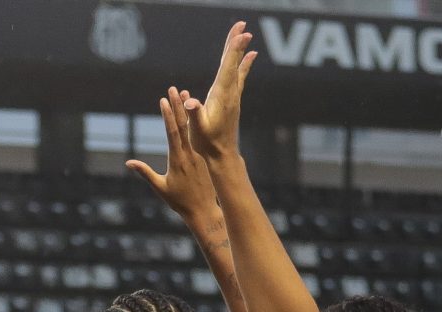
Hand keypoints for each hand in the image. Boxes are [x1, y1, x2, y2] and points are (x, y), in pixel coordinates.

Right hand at [125, 89, 214, 219]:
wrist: (203, 209)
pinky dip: (196, 121)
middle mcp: (189, 153)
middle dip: (178, 105)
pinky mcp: (204, 156)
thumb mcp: (160, 188)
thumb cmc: (179, 201)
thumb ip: (145, 173)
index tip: (164, 100)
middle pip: (183, 124)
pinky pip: (199, 135)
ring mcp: (198, 153)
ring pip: (193, 127)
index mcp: (177, 158)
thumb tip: (128, 162)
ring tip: (185, 93)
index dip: (168, 115)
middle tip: (174, 88)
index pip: (172, 132)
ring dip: (187, 110)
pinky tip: (195, 110)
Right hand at [187, 22, 257, 162]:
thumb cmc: (207, 144)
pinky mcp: (232, 99)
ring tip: (244, 34)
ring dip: (238, 49)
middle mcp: (230, 93)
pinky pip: (238, 75)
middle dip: (237, 43)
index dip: (234, 50)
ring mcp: (232, 96)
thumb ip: (194, 114)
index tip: (242, 34)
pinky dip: (243, 63)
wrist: (222, 156)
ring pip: (236, 67)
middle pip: (234, 63)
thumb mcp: (197, 130)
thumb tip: (190, 101)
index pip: (229, 68)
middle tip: (242, 24)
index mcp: (222, 96)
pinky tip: (250, 56)